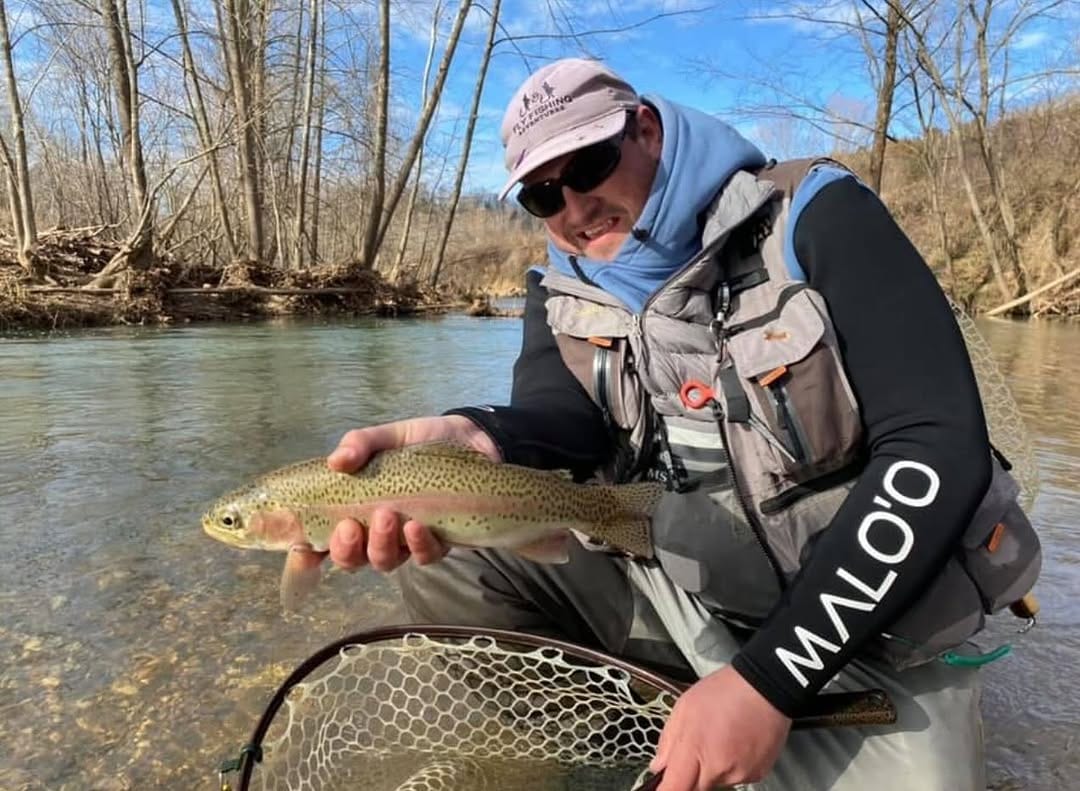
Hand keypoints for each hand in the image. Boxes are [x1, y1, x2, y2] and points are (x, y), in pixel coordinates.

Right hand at [322, 415, 501, 572]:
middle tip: (350, 527)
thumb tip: (336, 461)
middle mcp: (376, 532)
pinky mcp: (439, 542)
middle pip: (352, 560)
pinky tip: (417, 527)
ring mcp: (407, 541)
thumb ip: (359, 444)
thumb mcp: (387, 436)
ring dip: (381, 545)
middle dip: (346, 549)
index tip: (303, 552)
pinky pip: (425, 556)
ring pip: (386, 561)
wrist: (471, 439)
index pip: (323, 540)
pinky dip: (418, 545)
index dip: (308, 555)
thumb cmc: (420, 442)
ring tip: (386, 517)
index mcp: (356, 509)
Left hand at [649, 665, 790, 789]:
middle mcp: (717, 768)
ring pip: (715, 782)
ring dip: (712, 768)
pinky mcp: (756, 774)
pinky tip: (735, 742)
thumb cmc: (725, 691)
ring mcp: (739, 774)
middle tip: (697, 748)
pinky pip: (735, 777)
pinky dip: (732, 766)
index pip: (673, 789)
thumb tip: (658, 766)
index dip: (665, 790)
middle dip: (690, 775)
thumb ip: (668, 740)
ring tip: (720, 738)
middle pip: (694, 788)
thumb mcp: (684, 706)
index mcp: (694, 749)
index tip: (663, 786)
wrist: (766, 687)